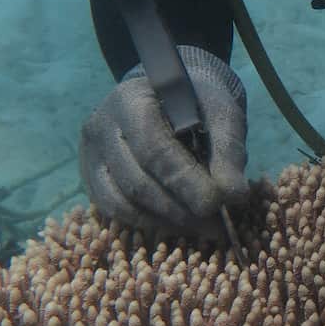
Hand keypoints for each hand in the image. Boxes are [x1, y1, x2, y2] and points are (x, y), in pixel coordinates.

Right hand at [79, 47, 248, 235]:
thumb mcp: (221, 115)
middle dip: (180, 210)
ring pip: (122, 203)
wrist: (172, 97)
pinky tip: (180, 225)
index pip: (153, 149)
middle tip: (217, 227)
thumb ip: (228, 151)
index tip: (216, 205)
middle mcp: (100, 126)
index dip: (184, 181)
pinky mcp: (92, 179)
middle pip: (136, 181)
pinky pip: (114, 212)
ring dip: (166, 223)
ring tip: (204, 228)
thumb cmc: (199, 104)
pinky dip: (149, 224)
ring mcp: (90, 155)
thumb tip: (234, 196)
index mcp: (131, 100)